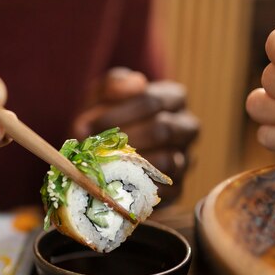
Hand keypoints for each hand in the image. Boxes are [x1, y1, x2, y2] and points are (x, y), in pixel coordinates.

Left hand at [71, 67, 198, 201]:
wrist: (99, 155)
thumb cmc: (102, 119)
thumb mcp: (101, 97)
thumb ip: (113, 84)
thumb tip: (136, 83)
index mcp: (172, 99)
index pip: (153, 101)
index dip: (119, 113)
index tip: (87, 124)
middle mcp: (186, 128)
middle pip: (163, 130)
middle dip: (123, 139)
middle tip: (94, 147)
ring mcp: (185, 158)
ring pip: (168, 161)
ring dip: (129, 165)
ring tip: (102, 165)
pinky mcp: (178, 188)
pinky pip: (166, 191)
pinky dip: (138, 188)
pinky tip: (114, 184)